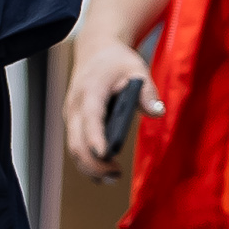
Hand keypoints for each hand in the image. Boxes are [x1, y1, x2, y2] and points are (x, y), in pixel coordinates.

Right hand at [64, 34, 161, 181]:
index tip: (105, 154)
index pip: (90, 117)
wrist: (94, 51)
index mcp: (90, 91)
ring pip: (73, 147)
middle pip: (76, 141)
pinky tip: (103, 170)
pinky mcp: (73, 121)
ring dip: (88, 166)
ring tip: (112, 177)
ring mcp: (71, 115)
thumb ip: (147, 91)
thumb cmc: (116, 61)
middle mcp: (75, 105)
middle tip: (116, 175)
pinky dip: (86, 160)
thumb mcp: (137, 68)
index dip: (95, 137)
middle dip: (93, 162)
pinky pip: (75, 144)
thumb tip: (157, 112)